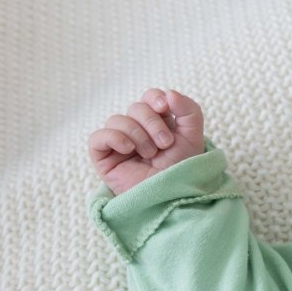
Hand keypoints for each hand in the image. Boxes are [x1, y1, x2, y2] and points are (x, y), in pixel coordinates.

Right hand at [88, 88, 204, 194]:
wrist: (173, 197)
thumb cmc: (183, 171)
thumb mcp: (193, 138)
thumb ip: (189, 111)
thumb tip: (168, 93)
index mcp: (159, 124)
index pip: (150, 98)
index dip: (155, 98)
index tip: (164, 107)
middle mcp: (138, 131)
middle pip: (136, 107)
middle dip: (152, 123)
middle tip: (165, 144)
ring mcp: (119, 144)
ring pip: (117, 119)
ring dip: (138, 135)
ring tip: (150, 155)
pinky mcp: (104, 158)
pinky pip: (98, 136)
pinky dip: (114, 137)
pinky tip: (128, 149)